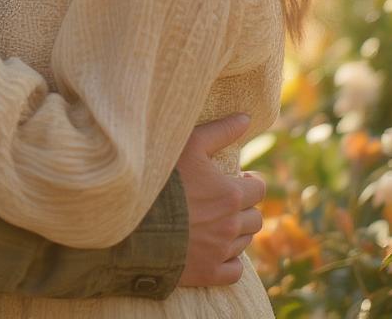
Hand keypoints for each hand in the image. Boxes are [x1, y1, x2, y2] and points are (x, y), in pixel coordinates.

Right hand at [176, 114, 265, 285]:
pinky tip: (215, 248)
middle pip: (255, 218)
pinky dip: (229, 260)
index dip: (250, 182)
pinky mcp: (208, 272)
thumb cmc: (161, 177)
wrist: (132, 221)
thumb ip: (220, 131)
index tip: (239, 179)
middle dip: (244, 207)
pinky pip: (235, 271)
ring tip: (215, 220)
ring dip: (236, 231)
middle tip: (225, 200)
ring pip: (245, 242)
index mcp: (230, 194)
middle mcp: (231, 225)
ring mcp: (220, 251)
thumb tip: (246, 118)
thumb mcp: (189, 144)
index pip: (259, 190)